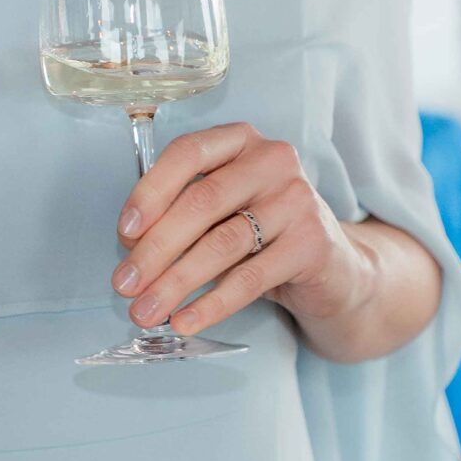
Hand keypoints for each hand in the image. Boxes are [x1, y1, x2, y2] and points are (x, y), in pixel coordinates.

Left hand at [109, 124, 374, 342]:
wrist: (336, 270)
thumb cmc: (265, 233)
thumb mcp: (223, 210)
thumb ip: (183, 214)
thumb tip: (131, 243)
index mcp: (241, 140)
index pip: (188, 153)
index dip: (151, 191)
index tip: (125, 231)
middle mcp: (272, 160)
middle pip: (202, 201)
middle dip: (156, 248)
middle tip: (124, 284)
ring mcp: (297, 199)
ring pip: (223, 243)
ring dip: (176, 281)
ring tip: (145, 310)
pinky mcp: (312, 243)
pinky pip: (250, 278)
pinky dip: (211, 303)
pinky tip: (185, 320)